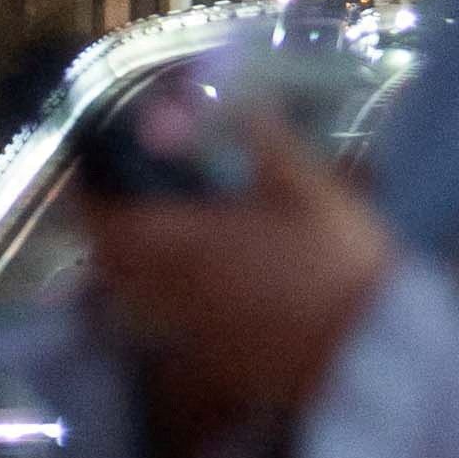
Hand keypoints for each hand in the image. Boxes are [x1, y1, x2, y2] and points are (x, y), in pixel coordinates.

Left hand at [77, 111, 398, 448]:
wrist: (371, 352)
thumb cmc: (341, 262)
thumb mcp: (310, 186)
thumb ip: (264, 137)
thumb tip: (234, 95)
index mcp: (189, 244)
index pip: (111, 223)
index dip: (89, 197)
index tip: (87, 172)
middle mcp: (176, 292)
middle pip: (111, 266)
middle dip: (105, 231)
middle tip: (117, 201)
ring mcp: (194, 332)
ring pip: (133, 300)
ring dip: (124, 269)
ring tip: (142, 240)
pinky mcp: (216, 362)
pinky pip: (165, 328)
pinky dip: (155, 303)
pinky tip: (185, 286)